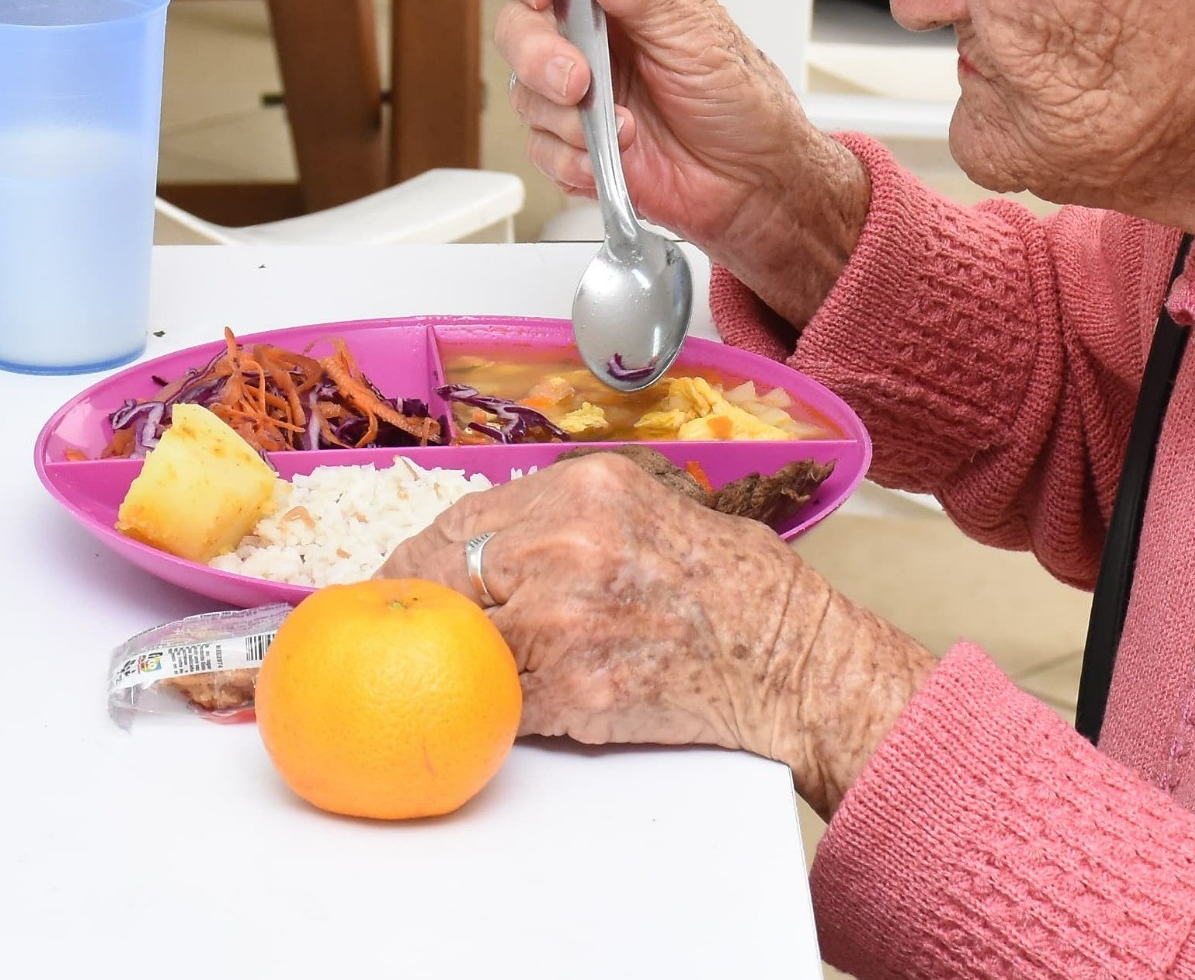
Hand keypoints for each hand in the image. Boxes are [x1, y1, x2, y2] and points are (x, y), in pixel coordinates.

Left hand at [379, 453, 935, 813]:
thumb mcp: (646, 512)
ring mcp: (564, 615)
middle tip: (411, 634)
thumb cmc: (732, 590)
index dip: (421, 558)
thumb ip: (566, 519)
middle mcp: (567, 541)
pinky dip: (494, 705)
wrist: (789, 659)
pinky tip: (509, 703)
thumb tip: (488, 544)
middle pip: (440, 573)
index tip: (405, 580)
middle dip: (422, 609)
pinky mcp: (570, 686)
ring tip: (459, 671)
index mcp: (586, 488)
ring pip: (459, 638)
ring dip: (456, 659)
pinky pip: (495, 697)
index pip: (460, 518)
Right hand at [494, 0, 868, 327]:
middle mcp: (593, 40)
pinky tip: (610, 157)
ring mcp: (581, 94)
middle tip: (579, 80)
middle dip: (538, 55)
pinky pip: (540, 148)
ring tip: (622, 127)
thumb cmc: (743, 102)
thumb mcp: (698, 34)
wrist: (755, 182)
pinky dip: (572, 157)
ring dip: (566, 117)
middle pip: (519, 26)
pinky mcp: (577, 144)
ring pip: (524, 92)